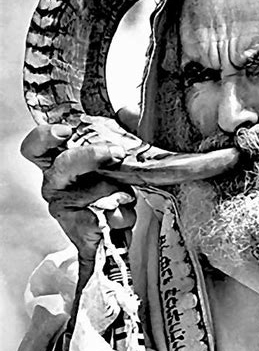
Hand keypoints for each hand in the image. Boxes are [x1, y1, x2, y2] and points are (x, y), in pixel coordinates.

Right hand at [21, 123, 135, 286]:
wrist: (111, 240)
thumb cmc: (109, 197)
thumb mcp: (116, 163)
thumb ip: (120, 134)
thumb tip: (129, 111)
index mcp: (59, 162)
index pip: (37, 147)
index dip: (45, 137)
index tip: (65, 130)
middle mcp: (55, 183)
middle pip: (64, 164)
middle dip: (91, 156)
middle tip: (115, 153)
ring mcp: (63, 206)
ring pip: (94, 191)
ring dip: (120, 194)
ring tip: (126, 199)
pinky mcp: (76, 228)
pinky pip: (103, 217)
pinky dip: (121, 216)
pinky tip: (122, 217)